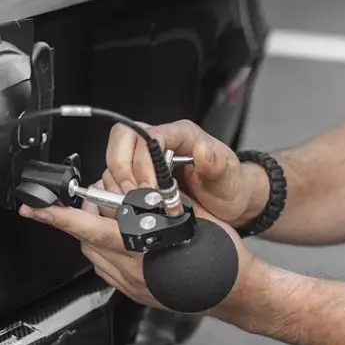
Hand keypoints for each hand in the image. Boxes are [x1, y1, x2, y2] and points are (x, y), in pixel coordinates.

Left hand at [18, 182, 257, 316]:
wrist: (236, 291)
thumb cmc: (220, 253)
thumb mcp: (188, 214)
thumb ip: (157, 200)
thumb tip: (136, 182)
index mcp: (141, 246)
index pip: (88, 227)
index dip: (58, 217)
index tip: (36, 209)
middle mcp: (130, 270)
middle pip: (87, 237)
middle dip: (85, 216)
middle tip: (100, 199)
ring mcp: (131, 285)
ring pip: (94, 254)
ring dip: (96, 234)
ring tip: (117, 219)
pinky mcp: (134, 294)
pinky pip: (107, 270)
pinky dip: (108, 251)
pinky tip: (125, 241)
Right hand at [102, 119, 267, 227]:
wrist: (230, 202)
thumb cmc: (229, 185)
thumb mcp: (228, 177)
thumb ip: (216, 164)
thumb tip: (202, 150)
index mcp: (181, 134)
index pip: (148, 135)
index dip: (142, 162)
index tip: (149, 188)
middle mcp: (160, 142)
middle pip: (122, 140)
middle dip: (121, 170)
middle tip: (133, 197)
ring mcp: (145, 159)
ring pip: (114, 161)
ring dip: (119, 186)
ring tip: (135, 207)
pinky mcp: (138, 176)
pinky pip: (114, 179)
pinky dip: (116, 195)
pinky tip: (131, 209)